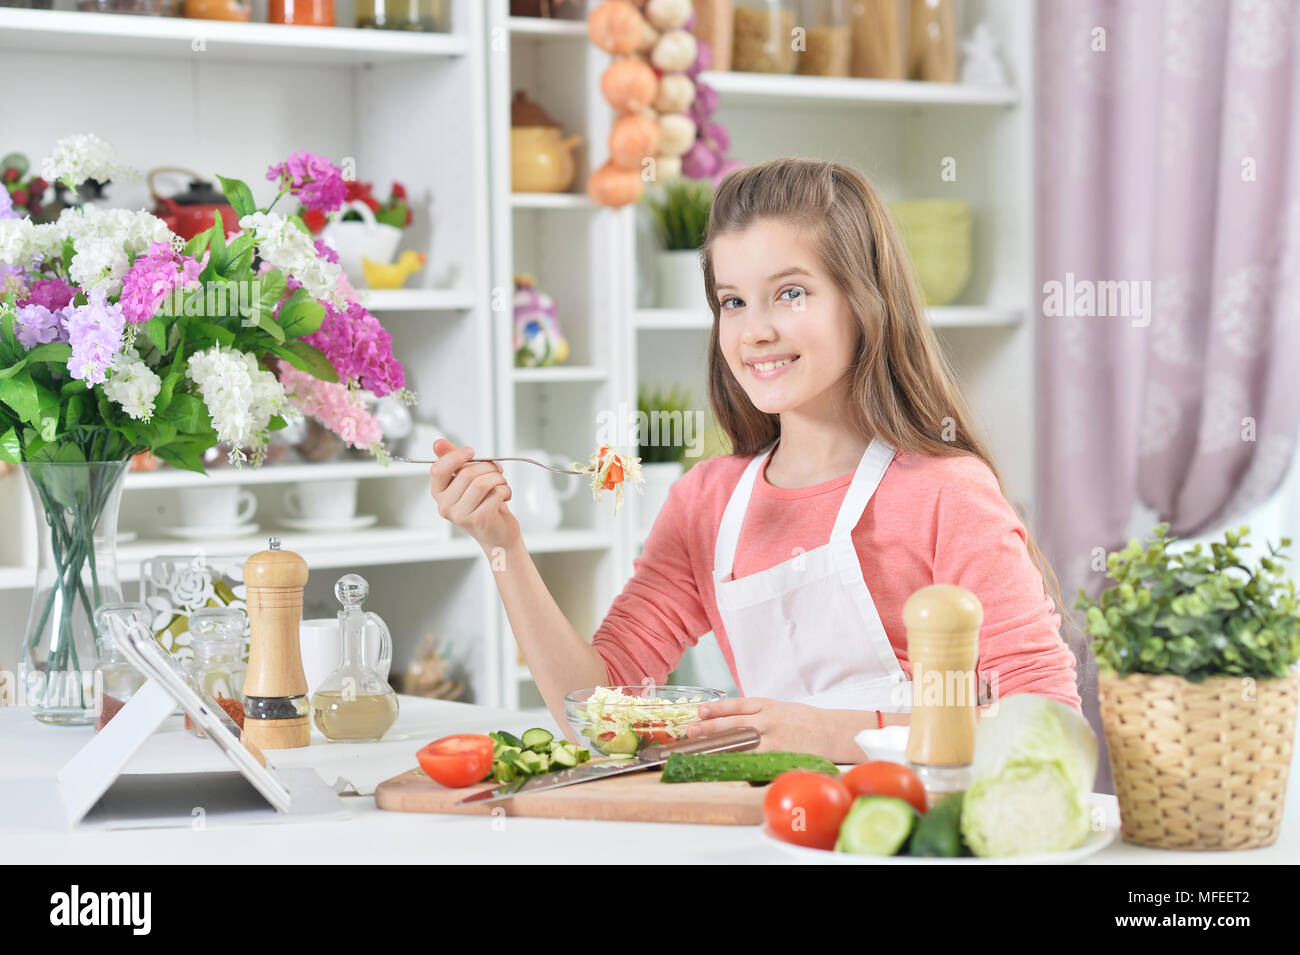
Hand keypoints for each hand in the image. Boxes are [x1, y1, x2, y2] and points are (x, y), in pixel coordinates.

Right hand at [429, 439, 519, 551]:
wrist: (498, 534)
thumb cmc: (483, 505)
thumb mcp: (467, 481)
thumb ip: (454, 461)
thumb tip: (438, 443)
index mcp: (439, 493)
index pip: (438, 469)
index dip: (456, 456)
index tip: (471, 451)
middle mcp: (445, 506)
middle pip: (466, 474)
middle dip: (487, 467)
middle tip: (496, 471)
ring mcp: (460, 515)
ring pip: (482, 483)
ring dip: (498, 478)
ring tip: (501, 484)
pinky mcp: (478, 520)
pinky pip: (495, 493)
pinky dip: (505, 490)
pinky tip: (505, 496)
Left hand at [686, 697, 851, 760]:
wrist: (833, 732)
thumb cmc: (806, 721)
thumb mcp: (782, 708)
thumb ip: (760, 713)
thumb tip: (734, 718)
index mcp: (769, 705)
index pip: (738, 705)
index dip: (717, 708)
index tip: (700, 710)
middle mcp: (769, 720)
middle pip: (734, 723)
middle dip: (710, 727)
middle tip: (691, 730)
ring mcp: (774, 739)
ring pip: (741, 742)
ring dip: (719, 746)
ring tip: (700, 749)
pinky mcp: (780, 755)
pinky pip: (756, 759)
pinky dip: (740, 761)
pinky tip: (725, 764)